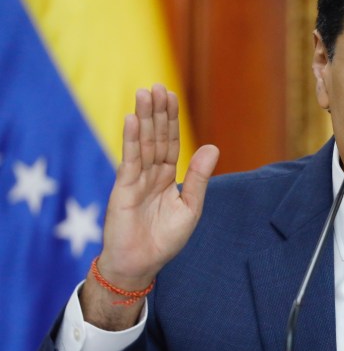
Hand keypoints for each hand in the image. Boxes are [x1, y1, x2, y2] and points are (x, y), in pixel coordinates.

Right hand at [82, 84, 218, 328]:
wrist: (140, 264)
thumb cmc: (165, 240)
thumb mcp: (190, 207)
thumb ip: (199, 177)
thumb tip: (213, 147)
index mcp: (168, 177)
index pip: (171, 142)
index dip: (171, 120)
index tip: (171, 96)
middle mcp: (151, 174)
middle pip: (156, 137)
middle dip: (157, 112)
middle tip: (157, 86)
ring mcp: (136, 179)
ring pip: (142, 143)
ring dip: (143, 118)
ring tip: (144, 93)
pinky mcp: (123, 189)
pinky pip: (129, 160)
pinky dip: (130, 139)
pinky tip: (131, 120)